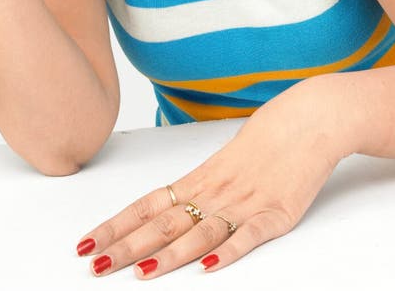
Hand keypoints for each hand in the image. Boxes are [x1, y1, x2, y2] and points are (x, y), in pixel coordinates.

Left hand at [75, 78, 346, 278]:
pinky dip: (228, 251)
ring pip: (200, 232)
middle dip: (127, 247)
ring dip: (169, 255)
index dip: (116, 225)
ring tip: (141, 274)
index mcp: (200, 179)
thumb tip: (167, 208)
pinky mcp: (276, 213)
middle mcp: (215, 192)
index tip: (86, 243)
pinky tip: (210, 266)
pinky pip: (248, 236)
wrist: (307, 119)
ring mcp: (244, 203)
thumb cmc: (267, 138)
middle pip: (164, 222)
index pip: (148, 205)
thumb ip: (199, 188)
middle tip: (96, 266)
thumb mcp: (224, 161)